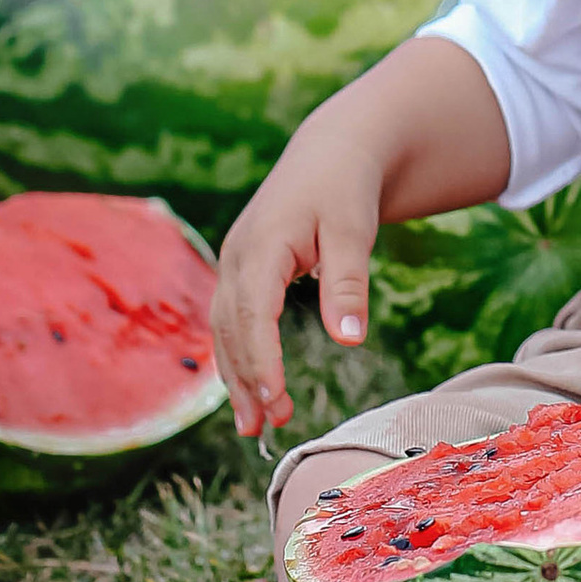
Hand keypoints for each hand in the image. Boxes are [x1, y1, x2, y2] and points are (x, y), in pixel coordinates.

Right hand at [210, 120, 385, 443]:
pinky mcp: (241, 271)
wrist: (331, 152)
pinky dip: (239, 356)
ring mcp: (234, 262)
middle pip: (232, 328)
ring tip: (255, 426)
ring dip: (237, 376)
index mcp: (263, 245)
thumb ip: (348, 284)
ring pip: (225, 329)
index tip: (275, 400)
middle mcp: (237, 255)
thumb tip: (349, 342)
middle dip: (246, 379)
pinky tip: (252, 390)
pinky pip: (232, 320)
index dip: (261, 360)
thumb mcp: (355, 231)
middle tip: (266, 429)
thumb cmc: (346, 190)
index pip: (254, 313)